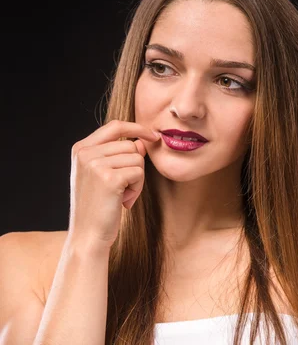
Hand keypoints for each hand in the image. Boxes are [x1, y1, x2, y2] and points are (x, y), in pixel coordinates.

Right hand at [68, 120, 159, 250]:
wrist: (88, 235)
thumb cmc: (99, 206)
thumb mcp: (103, 175)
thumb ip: (118, 154)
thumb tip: (143, 141)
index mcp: (81, 148)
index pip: (115, 125)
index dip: (137, 128)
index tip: (153, 136)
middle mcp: (85, 153)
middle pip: (131, 145)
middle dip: (135, 166)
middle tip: (124, 188)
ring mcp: (95, 164)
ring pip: (137, 159)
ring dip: (137, 179)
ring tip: (121, 195)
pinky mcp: (109, 178)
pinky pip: (139, 172)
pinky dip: (137, 188)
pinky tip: (124, 201)